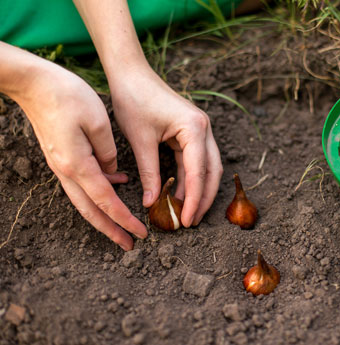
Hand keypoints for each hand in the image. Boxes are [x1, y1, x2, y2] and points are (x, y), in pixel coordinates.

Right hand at [15, 59, 146, 249]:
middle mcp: (67, 171)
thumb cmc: (67, 96)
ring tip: (123, 225)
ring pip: (85, 200)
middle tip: (129, 245)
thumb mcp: (98, 122)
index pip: (106, 201)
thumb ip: (109, 152)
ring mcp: (61, 165)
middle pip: (91, 210)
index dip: (124, 220)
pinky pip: (82, 182)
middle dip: (111, 230)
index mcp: (78, 165)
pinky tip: (118, 183)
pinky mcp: (62, 157)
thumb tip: (114, 172)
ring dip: (104, 215)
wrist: (34, 83)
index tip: (141, 233)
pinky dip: (99, 190)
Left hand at [108, 65, 222, 226]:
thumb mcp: (140, 140)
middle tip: (192, 221)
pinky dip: (190, 178)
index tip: (188, 220)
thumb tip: (152, 203)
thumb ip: (150, 173)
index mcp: (195, 128)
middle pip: (212, 171)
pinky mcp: (191, 132)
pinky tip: (180, 194)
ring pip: (207, 167)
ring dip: (199, 190)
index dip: (194, 199)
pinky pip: (195, 160)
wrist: (131, 73)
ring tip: (188, 212)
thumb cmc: (134, 100)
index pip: (199, 172)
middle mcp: (204, 129)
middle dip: (204, 198)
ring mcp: (200, 130)